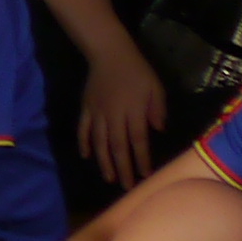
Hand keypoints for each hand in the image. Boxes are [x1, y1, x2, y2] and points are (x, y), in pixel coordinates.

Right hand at [77, 45, 167, 190]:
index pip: (137, 141)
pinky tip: (86, 156)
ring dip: (104, 161)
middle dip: (123, 168)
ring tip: (109, 178)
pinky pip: (84, 129)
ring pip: (100, 142)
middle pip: (117, 147)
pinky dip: (84, 143)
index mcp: (133, 111)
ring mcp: (97, 113)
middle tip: (126, 187)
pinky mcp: (86, 108)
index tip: (145, 175)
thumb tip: (158, 129)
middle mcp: (113, 116)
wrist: (109, 53)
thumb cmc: (137, 71)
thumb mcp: (156, 87)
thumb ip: (158, 109)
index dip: (141, 159)